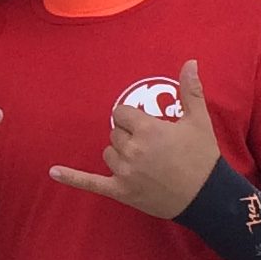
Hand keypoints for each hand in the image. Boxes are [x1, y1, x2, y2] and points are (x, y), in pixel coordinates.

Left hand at [50, 57, 220, 219]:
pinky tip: (53, 172)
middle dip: (130, 137)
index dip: (133, 119)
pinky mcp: (121, 191)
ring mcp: (124, 172)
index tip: (148, 127)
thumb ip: (190, 90)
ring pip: (108, 153)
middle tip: (152, 148)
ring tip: (144, 162)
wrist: (207, 197)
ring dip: (120, 154)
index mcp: (148, 130)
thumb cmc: (203, 157)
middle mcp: (132, 150)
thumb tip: (190, 62)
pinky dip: (72, 177)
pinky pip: (91, 182)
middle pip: (115, 133)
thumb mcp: (198, 121)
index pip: (121, 114)